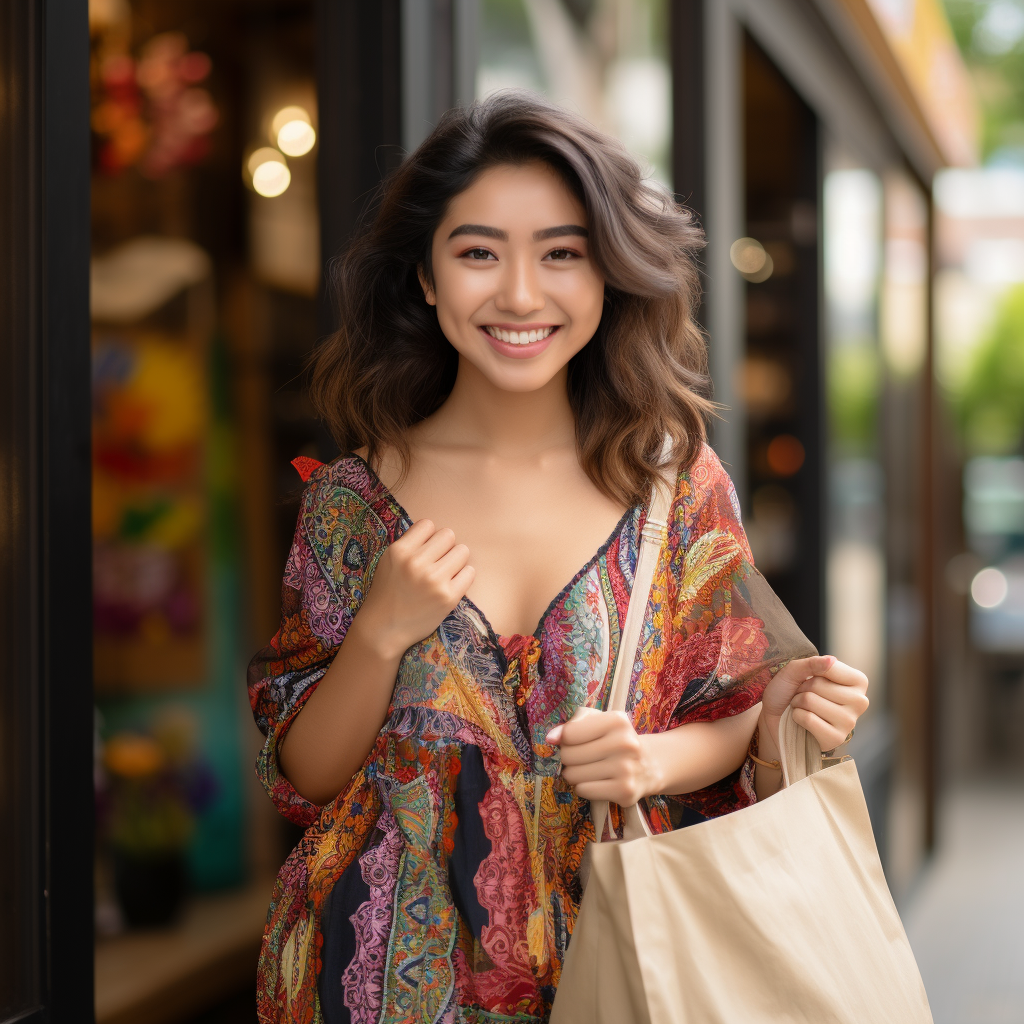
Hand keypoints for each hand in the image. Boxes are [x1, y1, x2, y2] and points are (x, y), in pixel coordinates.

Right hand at [356, 519, 474, 658]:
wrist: (384, 630)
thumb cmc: (388, 593)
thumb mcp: (388, 561)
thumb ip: (409, 544)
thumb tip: (436, 531)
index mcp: (399, 551)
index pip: (428, 524)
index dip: (429, 537)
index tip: (425, 551)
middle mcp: (416, 563)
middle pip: (448, 535)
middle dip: (445, 548)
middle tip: (437, 563)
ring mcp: (433, 580)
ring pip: (462, 551)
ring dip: (456, 561)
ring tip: (445, 573)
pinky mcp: (448, 597)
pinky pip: (470, 572)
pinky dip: (463, 577)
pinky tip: (452, 584)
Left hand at [546, 707, 656, 805]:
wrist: (648, 765)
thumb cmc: (615, 739)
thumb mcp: (599, 722)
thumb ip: (572, 724)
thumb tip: (551, 738)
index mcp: (617, 721)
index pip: (570, 733)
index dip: (565, 739)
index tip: (572, 741)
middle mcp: (624, 743)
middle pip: (569, 755)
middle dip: (568, 758)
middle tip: (580, 758)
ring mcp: (626, 769)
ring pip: (573, 775)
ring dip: (574, 774)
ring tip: (587, 769)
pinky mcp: (625, 792)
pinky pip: (583, 790)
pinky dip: (583, 787)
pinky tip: (596, 781)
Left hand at [760, 655, 868, 751]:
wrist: (776, 718)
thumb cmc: (788, 691)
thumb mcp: (795, 670)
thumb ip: (812, 662)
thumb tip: (830, 660)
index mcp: (857, 681)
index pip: (830, 666)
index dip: (811, 671)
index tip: (810, 679)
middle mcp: (860, 701)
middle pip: (818, 684)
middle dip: (802, 689)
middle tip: (804, 697)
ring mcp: (849, 722)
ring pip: (811, 701)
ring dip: (798, 703)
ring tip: (803, 708)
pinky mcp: (836, 739)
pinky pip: (808, 719)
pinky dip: (797, 717)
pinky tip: (802, 722)